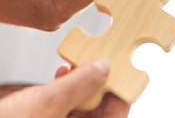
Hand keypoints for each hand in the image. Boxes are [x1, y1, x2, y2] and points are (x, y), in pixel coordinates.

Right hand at [0, 60, 129, 117]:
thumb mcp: (49, 103)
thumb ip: (81, 83)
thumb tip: (104, 66)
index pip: (116, 117)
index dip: (122, 94)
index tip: (125, 71)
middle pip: (98, 112)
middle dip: (100, 85)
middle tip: (101, 61)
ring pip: (81, 110)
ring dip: (82, 85)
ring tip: (79, 63)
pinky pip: (63, 111)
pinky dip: (64, 92)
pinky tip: (61, 73)